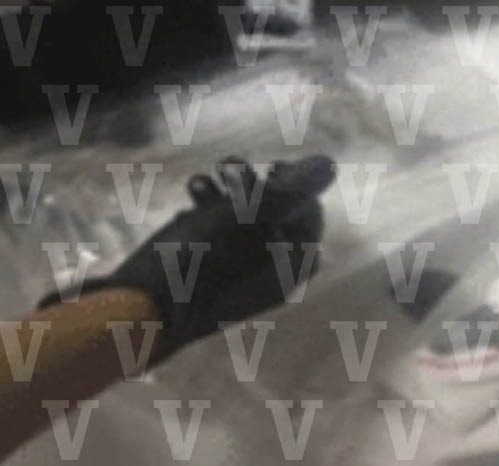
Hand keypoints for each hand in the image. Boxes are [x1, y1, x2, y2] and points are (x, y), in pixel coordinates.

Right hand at [40, 154, 334, 347]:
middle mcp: (268, 274)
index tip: (272, 167)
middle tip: (233, 170)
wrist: (140, 309)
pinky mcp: (205, 268)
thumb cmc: (199, 262)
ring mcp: (236, 272)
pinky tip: (191, 197)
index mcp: (289, 270)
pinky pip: (218, 230)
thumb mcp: (251, 218)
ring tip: (204, 182)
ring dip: (227, 189)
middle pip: (279, 213)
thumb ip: (294, 190)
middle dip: (255, 182)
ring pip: (244, 216)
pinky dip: (207, 207)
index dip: (298, 184)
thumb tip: (329, 165)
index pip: (312, 217)